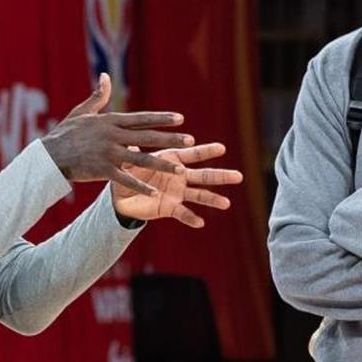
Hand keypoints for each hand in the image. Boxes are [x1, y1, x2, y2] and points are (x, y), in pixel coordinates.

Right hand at [41, 73, 194, 195]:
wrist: (49, 156)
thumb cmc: (66, 133)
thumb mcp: (82, 112)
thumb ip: (98, 96)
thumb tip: (105, 76)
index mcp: (110, 121)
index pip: (141, 118)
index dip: (161, 118)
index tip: (180, 118)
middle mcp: (112, 136)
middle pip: (147, 137)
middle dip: (170, 139)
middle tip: (191, 140)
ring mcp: (108, 154)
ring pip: (141, 159)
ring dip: (162, 163)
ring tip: (180, 168)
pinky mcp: (102, 170)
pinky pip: (125, 179)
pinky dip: (140, 185)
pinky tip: (155, 191)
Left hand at [111, 143, 242, 227]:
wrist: (121, 195)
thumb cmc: (128, 171)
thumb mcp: (130, 159)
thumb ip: (134, 151)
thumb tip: (129, 138)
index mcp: (172, 160)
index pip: (193, 154)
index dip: (206, 151)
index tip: (222, 148)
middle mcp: (180, 176)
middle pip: (204, 175)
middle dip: (221, 176)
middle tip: (239, 176)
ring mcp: (177, 192)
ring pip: (199, 195)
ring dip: (212, 199)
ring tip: (227, 204)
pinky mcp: (170, 207)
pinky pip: (182, 213)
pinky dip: (190, 218)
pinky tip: (200, 223)